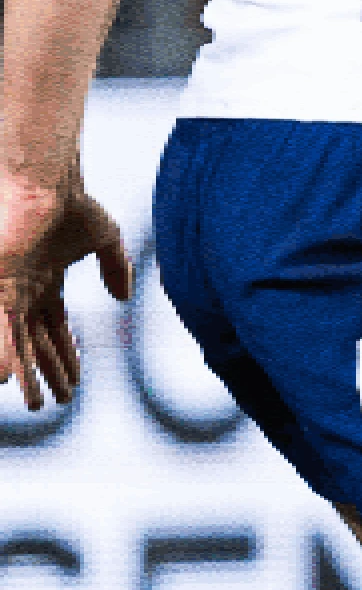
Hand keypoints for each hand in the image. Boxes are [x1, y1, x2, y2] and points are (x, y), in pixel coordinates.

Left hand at [0, 170, 132, 410]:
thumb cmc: (72, 204)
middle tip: (50, 404)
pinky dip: (5, 353)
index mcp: (43, 283)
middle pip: (34, 343)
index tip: (75, 385)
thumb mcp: (105, 239)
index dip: (65, 357)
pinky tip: (7, 378)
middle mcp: (22, 291)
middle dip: (43, 374)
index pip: (54, 330)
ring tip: (32, 405)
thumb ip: (116, 268)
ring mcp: (8, 291)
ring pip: (15, 343)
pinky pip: (0, 328)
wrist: (46, 184)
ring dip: (23, 374)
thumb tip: (122, 299)